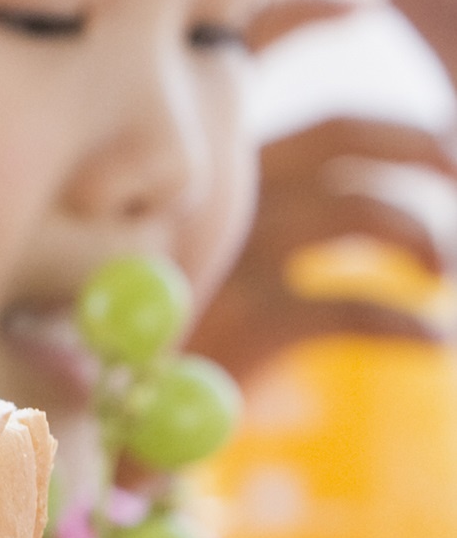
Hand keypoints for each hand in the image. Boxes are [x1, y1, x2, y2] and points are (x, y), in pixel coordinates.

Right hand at [189, 116, 454, 383]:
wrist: (114, 418)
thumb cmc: (168, 339)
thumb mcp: (216, 263)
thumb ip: (273, 221)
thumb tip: (367, 195)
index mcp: (220, 175)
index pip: (324, 119)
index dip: (395, 121)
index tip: (443, 149)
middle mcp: (222, 198)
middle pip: (342, 141)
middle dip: (422, 149)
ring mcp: (234, 253)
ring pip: (359, 210)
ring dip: (422, 236)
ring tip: (440, 274)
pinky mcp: (248, 319)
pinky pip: (355, 308)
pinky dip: (409, 328)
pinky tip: (435, 345)